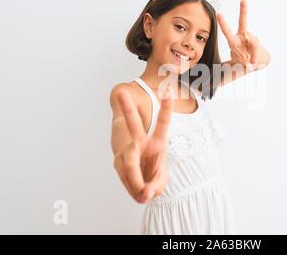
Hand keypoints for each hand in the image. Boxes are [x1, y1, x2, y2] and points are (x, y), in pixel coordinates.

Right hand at [111, 84, 173, 203]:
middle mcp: (139, 140)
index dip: (166, 107)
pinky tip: (140, 196)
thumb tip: (145, 193)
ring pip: (127, 164)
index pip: (163, 122)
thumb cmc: (153, 169)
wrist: (138, 172)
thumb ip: (158, 184)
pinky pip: (126, 178)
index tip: (168, 90)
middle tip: (120, 92)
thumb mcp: (162, 176)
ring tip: (144, 197)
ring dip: (136, 183)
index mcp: (157, 140)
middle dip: (127, 108)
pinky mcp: (118, 162)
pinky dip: (133, 189)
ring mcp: (126, 150)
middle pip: (132, 123)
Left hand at [217, 0, 260, 71]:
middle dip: (243, 11)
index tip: (219, 13)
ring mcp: (250, 37)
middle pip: (243, 22)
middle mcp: (241, 36)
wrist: (253, 63)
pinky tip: (254, 58)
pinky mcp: (256, 40)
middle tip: (243, 0)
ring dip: (253, 51)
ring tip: (250, 60)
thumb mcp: (240, 67)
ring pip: (254, 40)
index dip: (223, 23)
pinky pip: (257, 45)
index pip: (227, 32)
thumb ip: (244, 66)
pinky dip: (256, 53)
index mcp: (233, 42)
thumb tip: (251, 64)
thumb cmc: (242, 64)